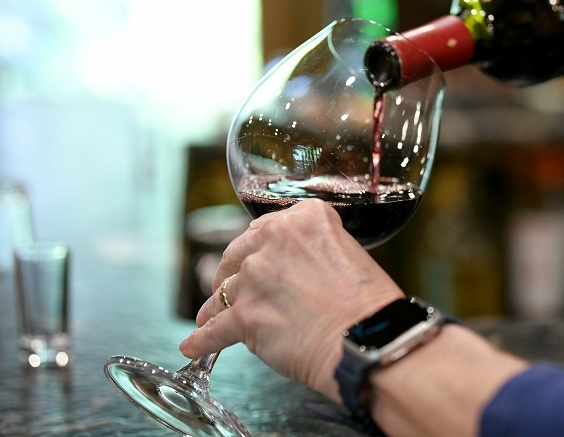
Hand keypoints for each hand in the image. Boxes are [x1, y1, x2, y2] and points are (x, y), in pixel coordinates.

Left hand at [179, 199, 403, 402]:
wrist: (370, 341)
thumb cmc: (370, 306)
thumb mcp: (348, 253)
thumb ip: (313, 250)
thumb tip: (290, 270)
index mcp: (304, 218)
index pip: (264, 229)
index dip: (258, 250)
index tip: (258, 262)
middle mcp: (274, 239)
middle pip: (236, 254)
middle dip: (233, 273)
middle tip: (237, 290)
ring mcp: (254, 277)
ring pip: (222, 293)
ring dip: (217, 307)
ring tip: (211, 319)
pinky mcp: (243, 315)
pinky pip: (214, 330)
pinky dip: (202, 340)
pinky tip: (193, 345)